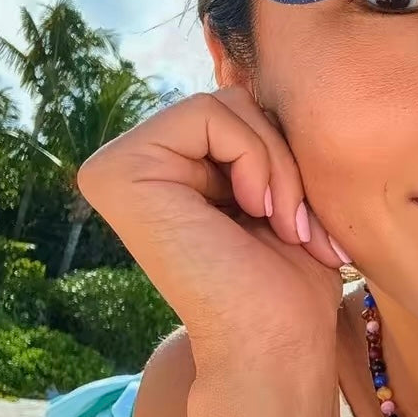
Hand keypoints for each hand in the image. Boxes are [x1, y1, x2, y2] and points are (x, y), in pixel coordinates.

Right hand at [77, 84, 345, 361]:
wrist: (277, 345)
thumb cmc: (289, 284)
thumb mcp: (279, 191)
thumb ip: (256, 136)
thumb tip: (250, 71)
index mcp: (167, 171)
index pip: (236, 110)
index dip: (283, 154)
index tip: (300, 222)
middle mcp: (133, 166)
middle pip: (231, 100)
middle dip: (283, 157)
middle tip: (297, 226)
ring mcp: (117, 167)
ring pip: (226, 102)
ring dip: (277, 164)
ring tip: (283, 225)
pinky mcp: (118, 171)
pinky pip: (209, 111)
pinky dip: (257, 158)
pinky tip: (256, 212)